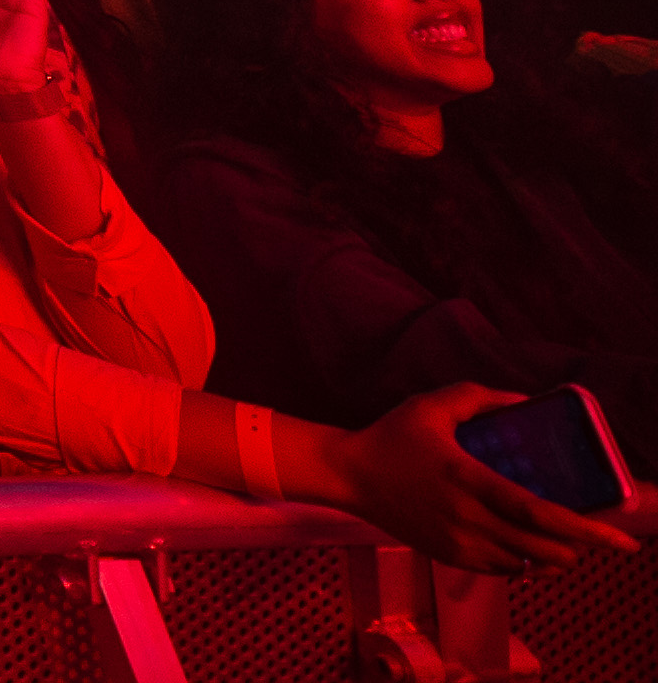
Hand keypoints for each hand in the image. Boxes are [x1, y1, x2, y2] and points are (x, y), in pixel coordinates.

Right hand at [312, 387, 642, 573]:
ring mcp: (458, 542)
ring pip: (526, 565)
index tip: (621, 538)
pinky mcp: (449, 556)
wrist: (348, 474)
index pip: (539, 513)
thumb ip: (481, 398)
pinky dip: (524, 564)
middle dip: (576, 548)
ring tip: (562, 542)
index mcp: (468, 479)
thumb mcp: (433, 404)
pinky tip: (525, 548)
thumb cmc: (393, 436)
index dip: (585, 529)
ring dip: (552, 557)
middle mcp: (467, 518)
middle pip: (542, 549)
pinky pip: (502, 571)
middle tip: (591, 535)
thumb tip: (527, 401)